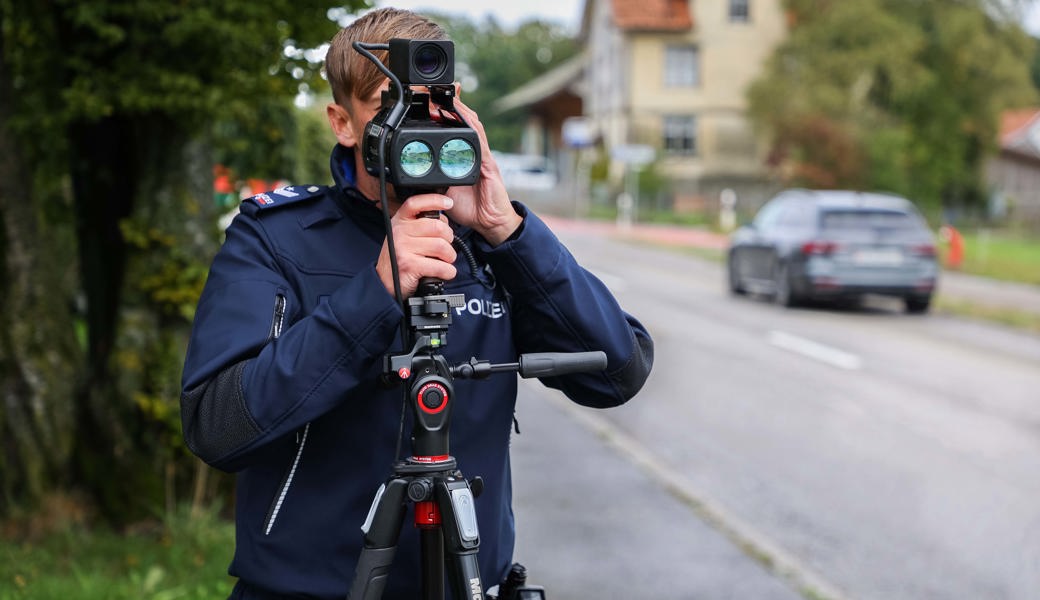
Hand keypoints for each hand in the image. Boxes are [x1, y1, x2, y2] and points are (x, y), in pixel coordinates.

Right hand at [376, 193, 456, 297]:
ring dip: (450, 256)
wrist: (385, 281)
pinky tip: (444, 272)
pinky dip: (448, 271)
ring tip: (445, 260)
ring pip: (441, 247)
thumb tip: (443, 219)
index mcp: (400, 221)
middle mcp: (400, 232)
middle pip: (437, 227)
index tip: (448, 202)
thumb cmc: (399, 257)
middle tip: (446, 247)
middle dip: (449, 238)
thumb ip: (419, 225)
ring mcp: (403, 248)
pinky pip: (440, 266)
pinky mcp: (409, 265)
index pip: (416, 203)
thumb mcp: (404, 235)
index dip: (434, 200)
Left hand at [443, 98, 522, 245]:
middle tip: (434, 91)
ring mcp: (482, 156)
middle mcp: (474, 152)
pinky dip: (472, 128)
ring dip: (459, 110)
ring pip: (472, 126)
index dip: (443, 113)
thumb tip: (414, 174)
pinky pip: (480, 142)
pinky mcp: (488, 164)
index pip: (453, 129)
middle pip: (464, 121)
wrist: (489, 223)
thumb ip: (433, 179)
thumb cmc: (469, 208)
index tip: (429, 100)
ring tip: (444, 98)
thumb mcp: (443, 191)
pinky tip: (464, 116)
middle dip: (451, 103)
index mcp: (462, 156)